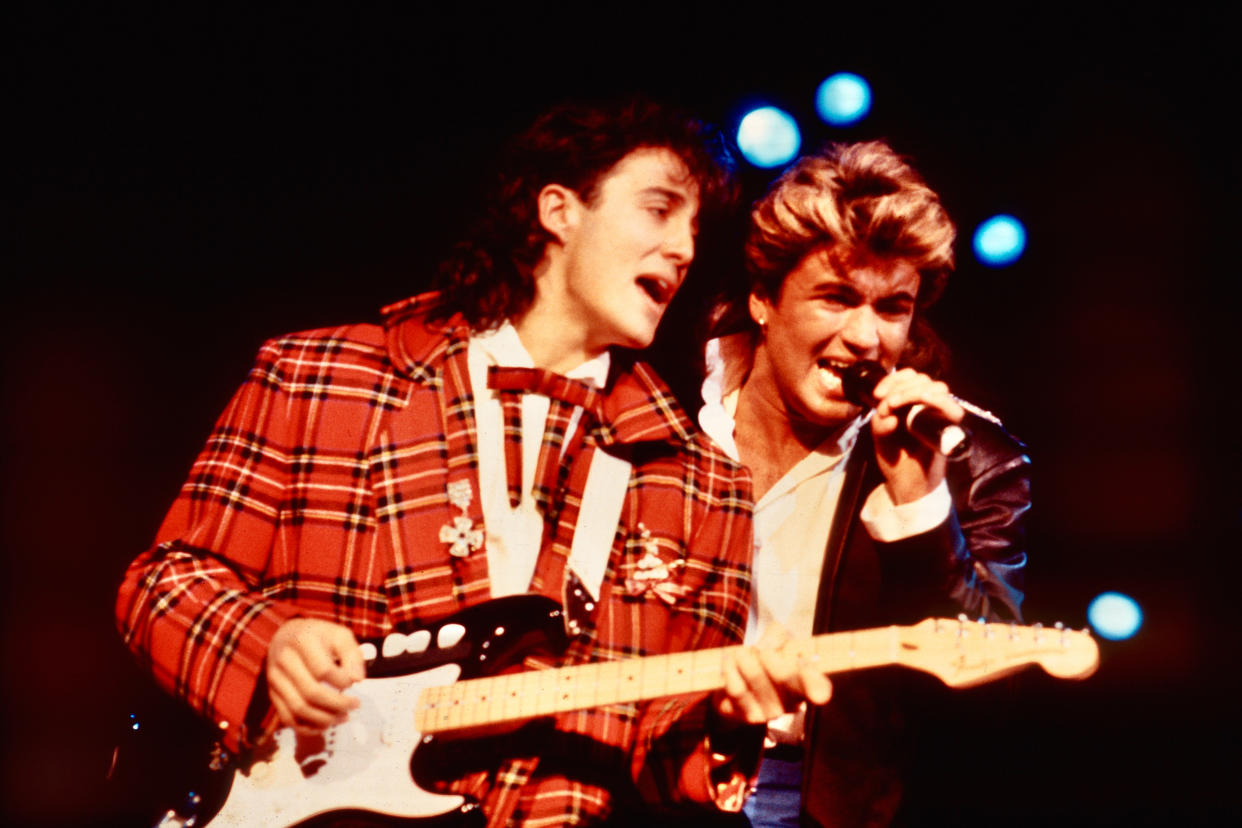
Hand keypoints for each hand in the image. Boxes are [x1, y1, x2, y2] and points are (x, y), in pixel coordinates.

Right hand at [266, 618, 364, 733]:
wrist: (286, 636)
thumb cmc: (319, 636)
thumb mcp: (340, 635)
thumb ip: (353, 655)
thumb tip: (357, 680)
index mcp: (302, 641)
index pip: (323, 670)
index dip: (343, 681)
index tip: (354, 681)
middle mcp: (284, 660)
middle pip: (311, 693)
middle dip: (338, 705)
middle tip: (355, 705)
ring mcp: (275, 678)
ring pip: (298, 709)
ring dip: (324, 719)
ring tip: (344, 717)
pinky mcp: (272, 693)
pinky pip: (287, 718)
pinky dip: (307, 727)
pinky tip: (326, 725)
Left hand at [712, 623, 831, 724]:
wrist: (736, 681)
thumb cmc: (766, 658)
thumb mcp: (777, 640)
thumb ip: (777, 635)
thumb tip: (767, 646)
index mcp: (807, 681)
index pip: (819, 686)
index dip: (817, 687)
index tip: (819, 695)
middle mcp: (794, 701)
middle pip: (785, 676)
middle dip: (768, 655)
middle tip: (760, 649)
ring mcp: (772, 712)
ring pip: (756, 676)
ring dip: (744, 658)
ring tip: (741, 654)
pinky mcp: (748, 716)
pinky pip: (736, 688)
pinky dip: (730, 669)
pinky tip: (730, 663)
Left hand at [869, 368, 963, 503]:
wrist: (910, 486)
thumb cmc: (896, 461)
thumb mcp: (881, 442)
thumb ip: (881, 425)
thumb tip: (890, 413)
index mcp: (907, 403)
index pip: (907, 377)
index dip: (894, 379)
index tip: (878, 394)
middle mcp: (924, 406)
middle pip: (922, 379)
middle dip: (904, 387)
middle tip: (891, 403)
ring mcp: (938, 416)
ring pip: (937, 388)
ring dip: (918, 391)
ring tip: (900, 404)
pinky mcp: (949, 428)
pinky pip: (952, 409)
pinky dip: (941, 403)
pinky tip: (926, 400)